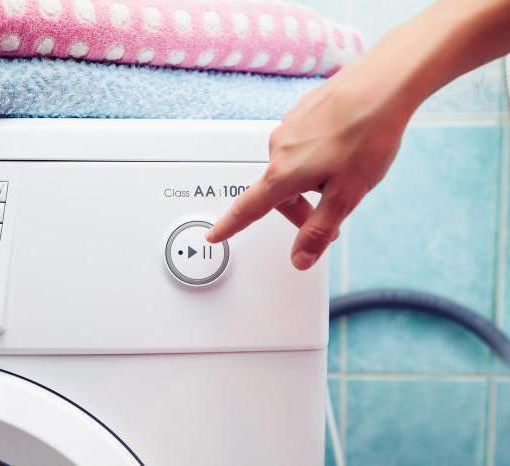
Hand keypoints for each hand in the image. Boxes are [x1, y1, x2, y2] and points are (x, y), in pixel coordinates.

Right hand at [206, 68, 407, 269]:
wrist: (384, 83)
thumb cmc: (367, 134)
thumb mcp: (346, 196)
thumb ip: (319, 231)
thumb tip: (300, 259)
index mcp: (284, 173)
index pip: (249, 208)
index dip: (230, 226)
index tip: (214, 235)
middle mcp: (279, 148)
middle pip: (278, 192)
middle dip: (301, 209)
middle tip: (331, 219)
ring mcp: (289, 126)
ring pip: (292, 168)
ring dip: (312, 181)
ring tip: (347, 174)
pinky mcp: (303, 111)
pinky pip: (302, 145)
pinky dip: (318, 156)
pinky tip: (346, 149)